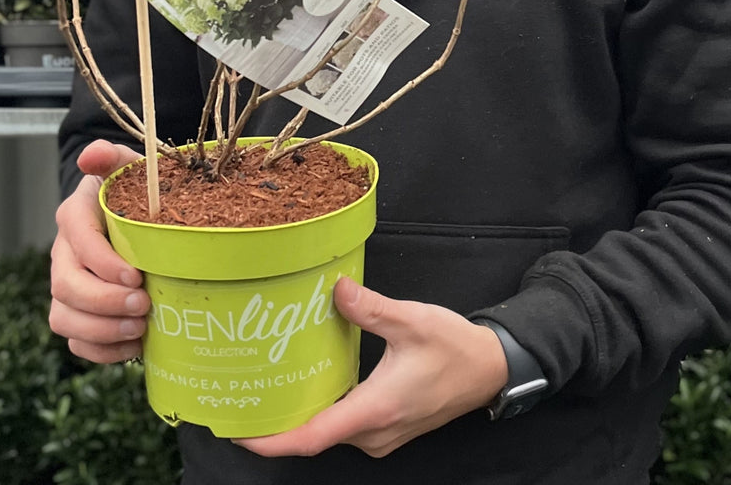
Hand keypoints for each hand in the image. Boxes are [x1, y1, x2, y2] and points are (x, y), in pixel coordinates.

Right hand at [49, 139, 148, 362]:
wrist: (131, 216)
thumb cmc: (132, 191)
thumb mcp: (128, 167)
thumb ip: (112, 157)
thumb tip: (92, 155)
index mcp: (74, 215)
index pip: (78, 240)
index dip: (103, 263)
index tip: (137, 275)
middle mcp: (63, 253)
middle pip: (65, 286)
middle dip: (104, 301)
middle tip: (143, 305)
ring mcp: (66, 286)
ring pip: (64, 318)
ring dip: (101, 331)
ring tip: (140, 329)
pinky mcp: (75, 313)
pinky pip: (75, 342)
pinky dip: (102, 351)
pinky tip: (134, 346)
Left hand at [234, 277, 507, 458]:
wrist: (489, 369)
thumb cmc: (455, 348)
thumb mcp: (413, 320)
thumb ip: (372, 308)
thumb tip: (338, 290)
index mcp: (376, 409)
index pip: (312, 437)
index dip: (273, 440)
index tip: (241, 431)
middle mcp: (374, 431)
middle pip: (314, 436)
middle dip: (278, 422)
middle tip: (245, 396)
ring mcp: (382, 434)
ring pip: (330, 432)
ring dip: (300, 416)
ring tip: (269, 388)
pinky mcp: (387, 427)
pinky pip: (345, 427)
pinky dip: (322, 411)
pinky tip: (309, 386)